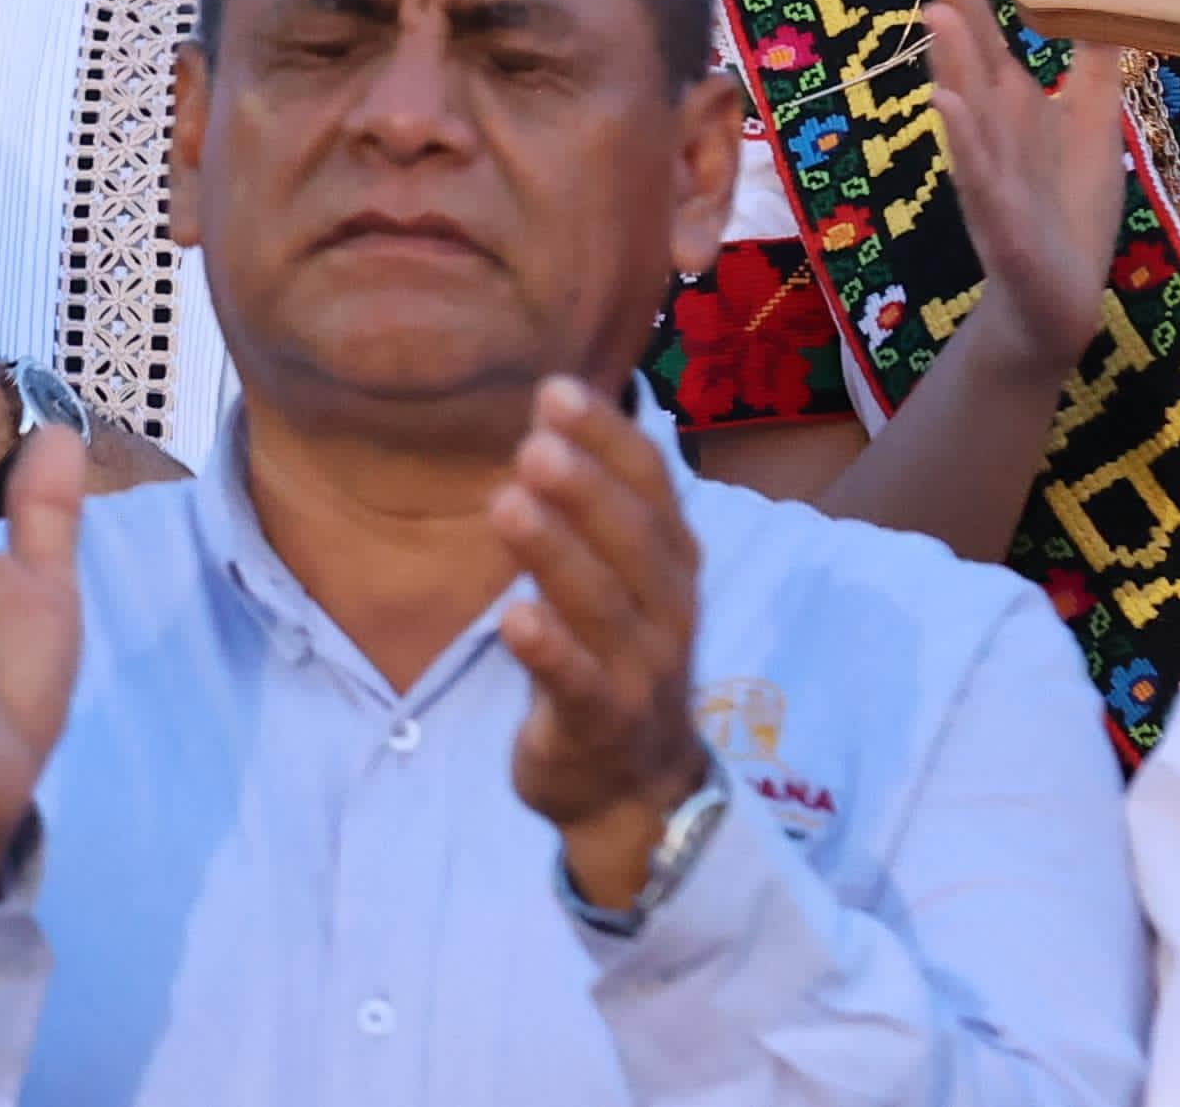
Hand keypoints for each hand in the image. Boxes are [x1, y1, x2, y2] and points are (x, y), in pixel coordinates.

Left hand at [493, 375, 711, 906]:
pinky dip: (551, 652)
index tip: (555, 390)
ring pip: (605, 609)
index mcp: (670, 564)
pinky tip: (514, 617)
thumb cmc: (614, 657)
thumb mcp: (618, 576)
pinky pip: (579, 686)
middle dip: (586, 489)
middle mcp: (667, 612)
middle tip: (534, 443)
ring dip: (558, 555)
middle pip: (634, 542)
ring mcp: (641, 673)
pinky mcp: (601, 726)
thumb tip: (551, 401)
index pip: (652, 488)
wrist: (635, 788)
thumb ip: (593, 501)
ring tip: (509, 505)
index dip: (608, 438)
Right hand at [920, 0, 1140, 374]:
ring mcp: (992, 177)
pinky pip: (982, 178)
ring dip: (953, 70)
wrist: (1055, 299)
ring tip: (938, 20)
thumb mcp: (1090, 115)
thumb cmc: (1066, 205)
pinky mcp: (1003, 222)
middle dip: (958, 13)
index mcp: (1010, 108)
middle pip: (974, 66)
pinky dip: (967, 146)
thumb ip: (1095, 40)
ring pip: (972, 116)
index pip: (988, 43)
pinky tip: (948, 110)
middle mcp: (992, 134)